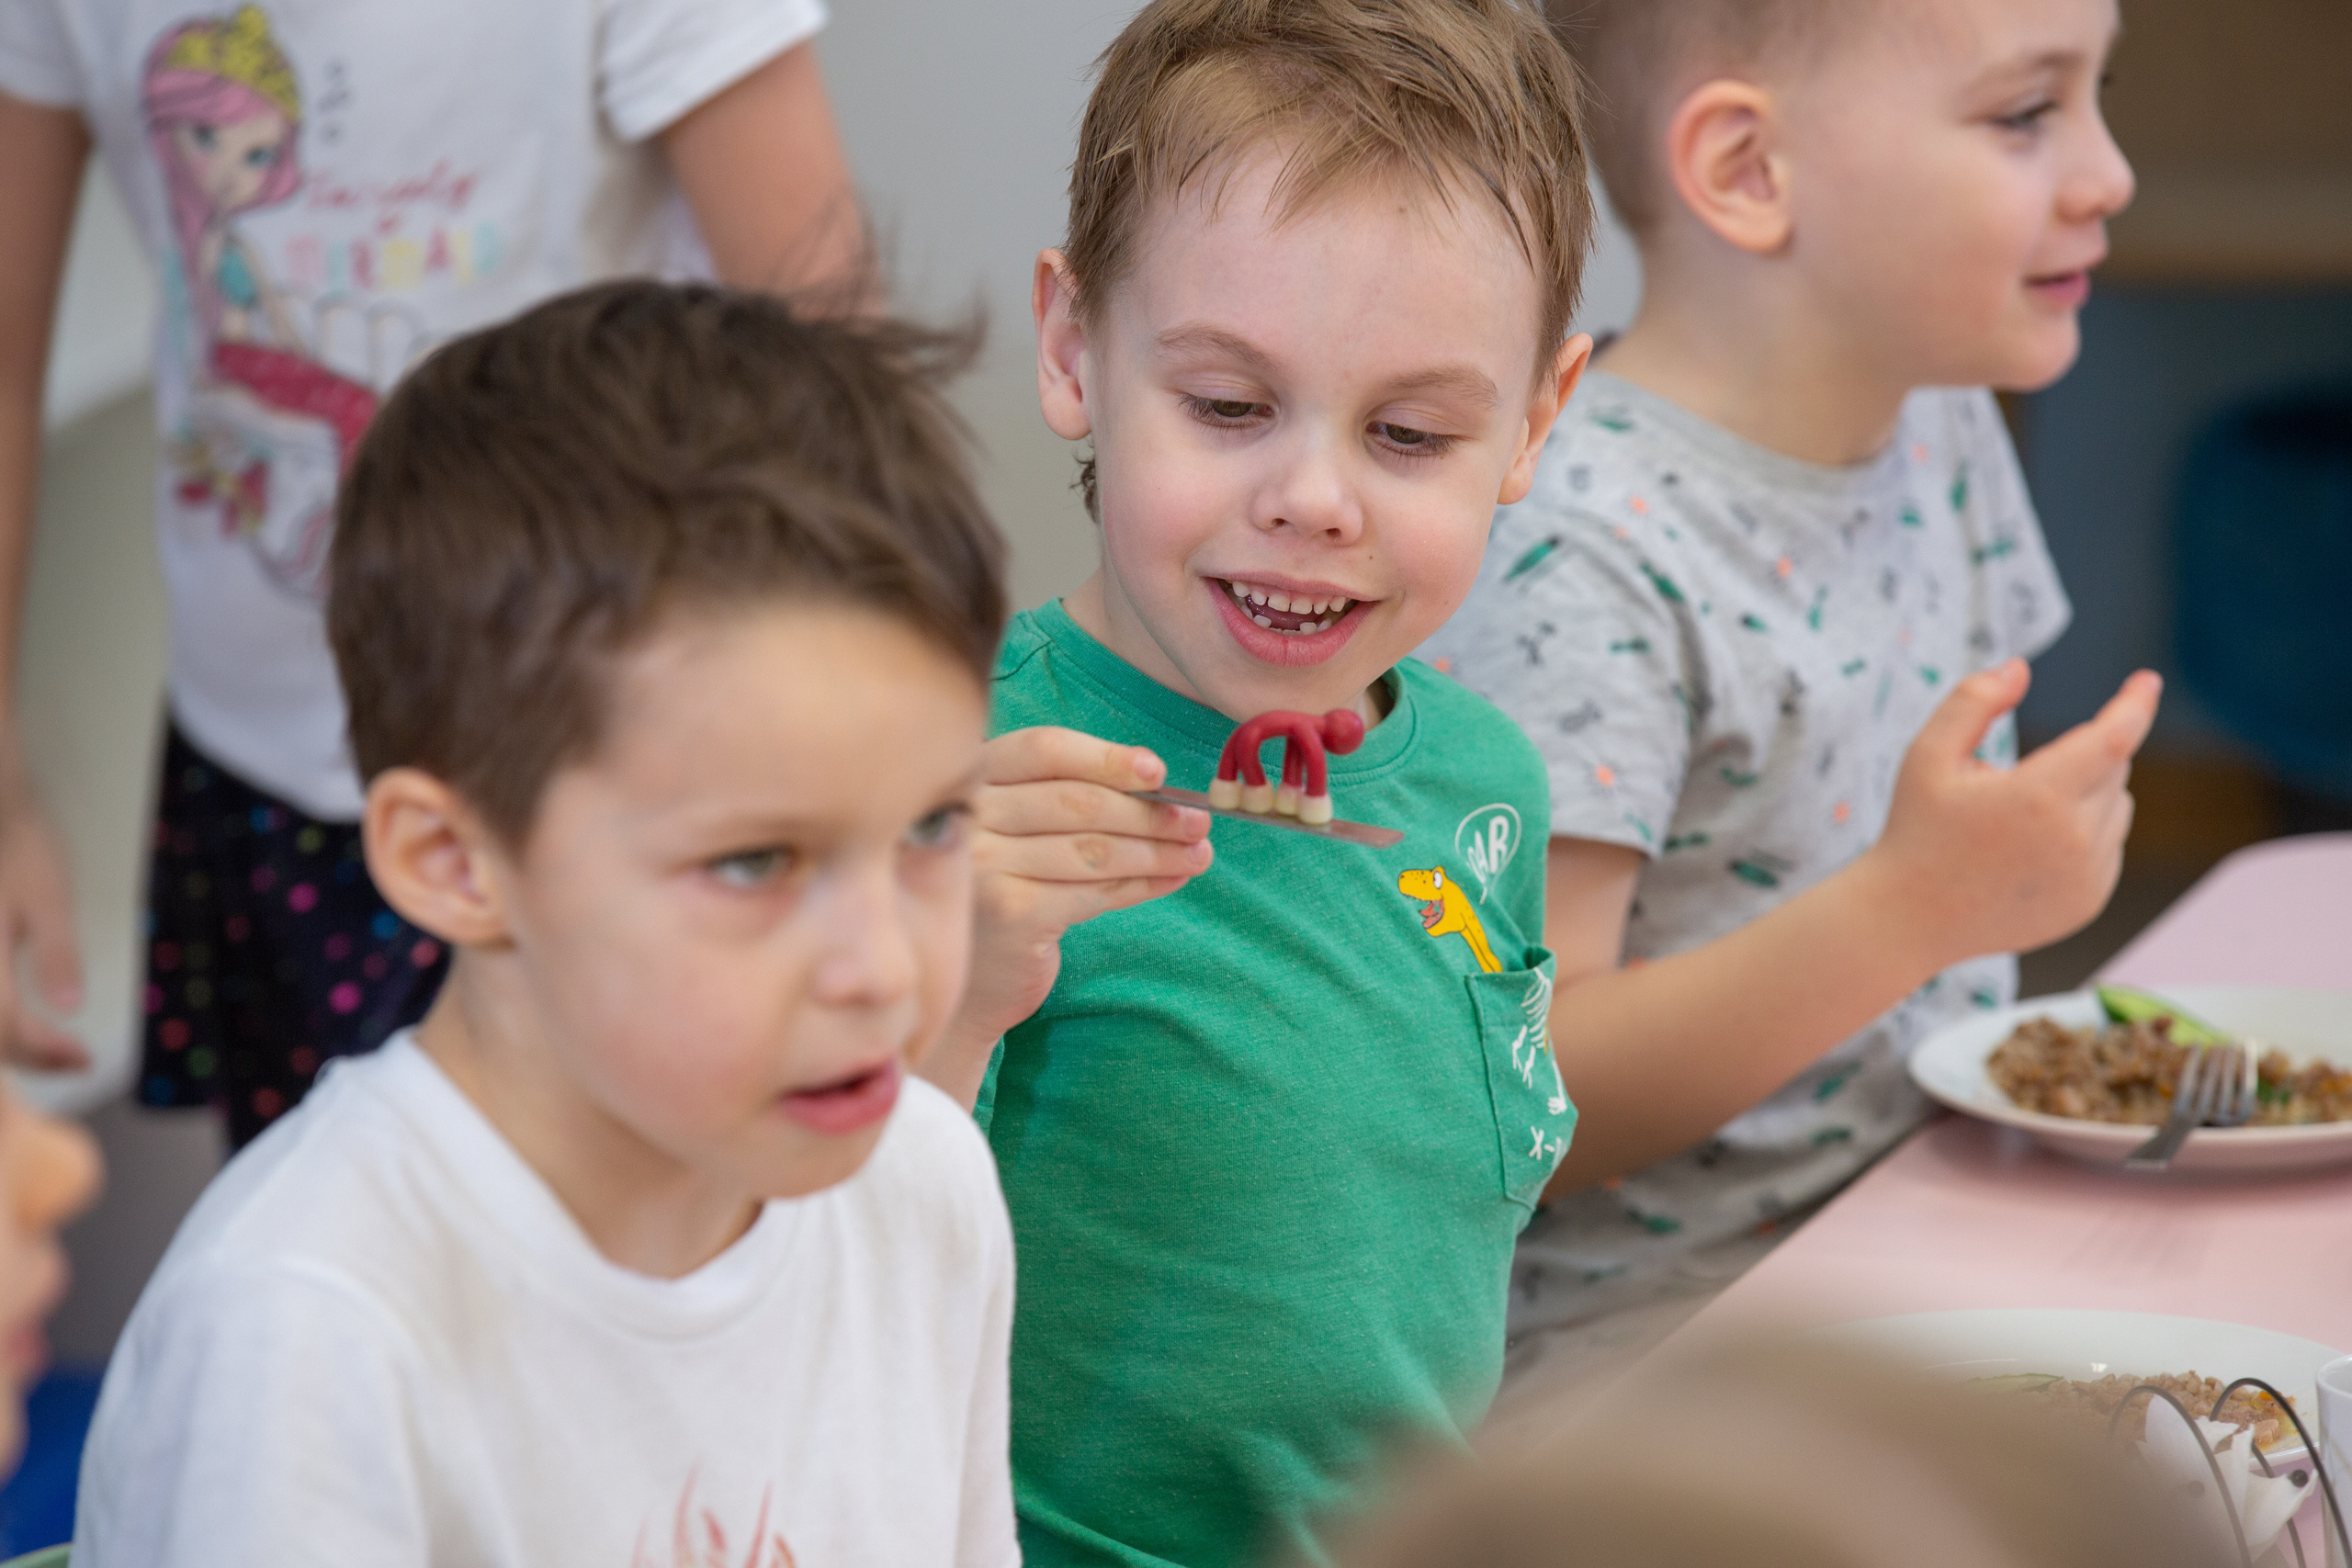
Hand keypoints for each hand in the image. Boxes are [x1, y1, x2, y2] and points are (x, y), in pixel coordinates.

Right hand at [0, 761, 83, 1071]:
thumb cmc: (19, 848)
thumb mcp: (48, 898)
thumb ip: (57, 955)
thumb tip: (72, 1008)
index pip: (6, 1027)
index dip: (45, 1052)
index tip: (85, 1059)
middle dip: (29, 1055)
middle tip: (76, 1059)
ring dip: (9, 1045)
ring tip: (52, 1050)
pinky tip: (20, 1024)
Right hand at [925, 728, 1211, 1100]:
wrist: (969, 980)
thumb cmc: (1006, 889)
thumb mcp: (1022, 829)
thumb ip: (1069, 798)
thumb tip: (1161, 788)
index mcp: (972, 776)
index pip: (1045, 750)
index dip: (1106, 757)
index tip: (1158, 771)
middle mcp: (969, 817)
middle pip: (1078, 801)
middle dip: (1149, 812)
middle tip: (1199, 820)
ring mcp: (984, 867)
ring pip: (1093, 848)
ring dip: (1156, 851)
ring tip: (1198, 853)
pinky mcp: (1010, 912)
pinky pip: (1094, 891)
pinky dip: (1140, 884)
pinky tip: (1170, 880)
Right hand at [1868, 660, 2159, 969]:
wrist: (1908, 918)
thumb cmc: (1916, 829)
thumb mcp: (1927, 755)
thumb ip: (1972, 700)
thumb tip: (2020, 668)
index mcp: (2038, 796)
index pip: (2113, 738)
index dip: (2134, 704)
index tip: (2147, 680)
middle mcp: (2074, 839)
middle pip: (2114, 769)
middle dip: (2082, 755)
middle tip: (2020, 776)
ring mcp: (2086, 877)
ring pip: (2119, 808)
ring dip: (2088, 794)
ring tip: (2022, 816)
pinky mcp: (2088, 903)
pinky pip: (2111, 847)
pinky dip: (2087, 834)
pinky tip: (2033, 849)